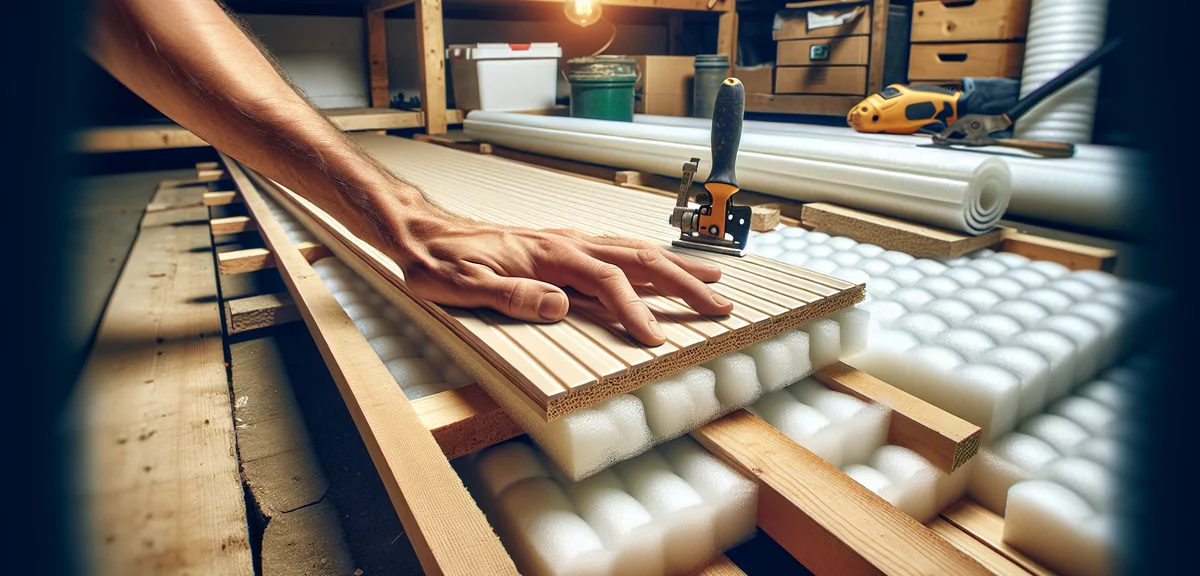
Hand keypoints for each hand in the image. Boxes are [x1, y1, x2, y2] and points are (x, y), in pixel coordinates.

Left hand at [390, 206, 733, 345]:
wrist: (425, 234)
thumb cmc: (440, 264)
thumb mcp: (463, 286)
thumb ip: (512, 295)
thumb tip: (560, 305)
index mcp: (548, 255)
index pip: (607, 281)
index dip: (634, 310)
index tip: (655, 338)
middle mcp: (566, 243)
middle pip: (638, 259)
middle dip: (682, 284)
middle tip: (720, 306)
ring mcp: (568, 242)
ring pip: (634, 250)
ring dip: (676, 267)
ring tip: (714, 282)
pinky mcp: (564, 246)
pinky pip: (619, 250)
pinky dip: (652, 259)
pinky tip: (665, 267)